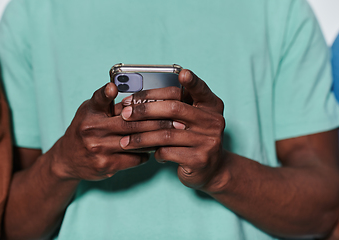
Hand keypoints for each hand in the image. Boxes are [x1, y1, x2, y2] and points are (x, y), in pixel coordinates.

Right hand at [50, 83, 173, 180]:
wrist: (68, 158)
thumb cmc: (84, 128)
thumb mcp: (90, 110)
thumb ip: (106, 102)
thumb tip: (126, 90)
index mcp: (90, 114)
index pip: (99, 99)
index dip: (107, 92)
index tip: (113, 87)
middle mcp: (92, 131)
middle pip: (130, 124)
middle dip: (157, 121)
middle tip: (177, 120)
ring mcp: (98, 150)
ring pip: (135, 143)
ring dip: (156, 138)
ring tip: (174, 134)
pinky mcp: (105, 165)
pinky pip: (133, 159)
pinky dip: (146, 154)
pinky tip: (155, 149)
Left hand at [119, 70, 226, 191]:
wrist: (211, 169)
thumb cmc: (194, 139)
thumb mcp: (192, 120)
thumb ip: (176, 108)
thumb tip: (139, 101)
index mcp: (212, 106)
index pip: (200, 90)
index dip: (192, 82)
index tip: (182, 73)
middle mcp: (214, 121)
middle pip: (175, 108)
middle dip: (145, 110)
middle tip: (126, 114)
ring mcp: (208, 141)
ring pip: (166, 134)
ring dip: (141, 137)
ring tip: (125, 141)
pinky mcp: (199, 159)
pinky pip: (168, 152)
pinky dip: (154, 152)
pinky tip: (149, 153)